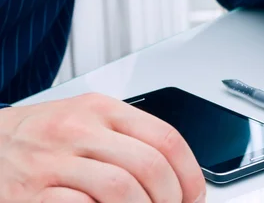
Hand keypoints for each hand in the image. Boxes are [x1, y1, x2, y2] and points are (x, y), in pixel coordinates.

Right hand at [0, 93, 205, 202]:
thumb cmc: (41, 136)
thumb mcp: (86, 120)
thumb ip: (127, 137)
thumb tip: (176, 171)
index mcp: (99, 109)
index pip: (165, 138)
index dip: (189, 173)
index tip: (194, 195)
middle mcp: (77, 130)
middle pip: (148, 166)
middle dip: (170, 198)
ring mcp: (51, 162)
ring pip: (121, 189)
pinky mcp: (30, 195)